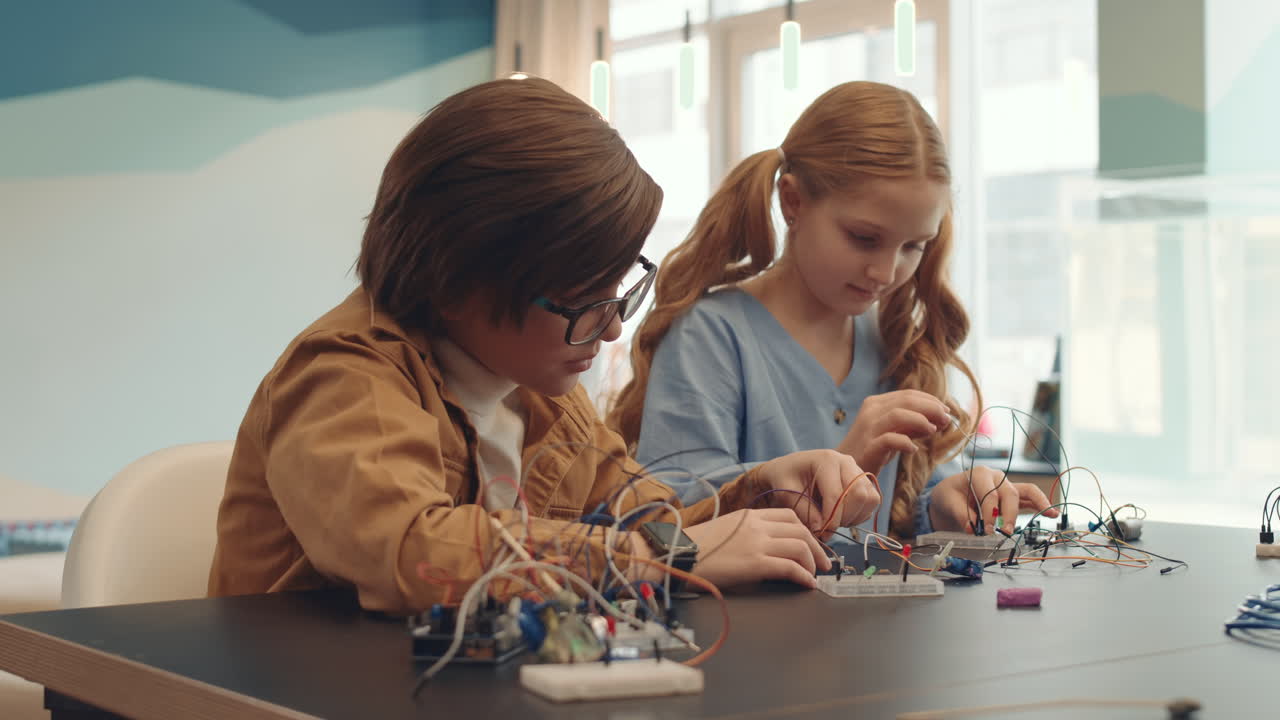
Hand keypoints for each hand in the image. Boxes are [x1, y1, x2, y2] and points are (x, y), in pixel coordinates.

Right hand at [682, 508, 829, 587]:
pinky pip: (791, 567)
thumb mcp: (727, 532)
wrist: (678, 554)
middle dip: (817, 548)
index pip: (790, 516)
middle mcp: (757, 525)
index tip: (812, 545)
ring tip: (815, 575)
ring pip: (800, 546)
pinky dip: (804, 576)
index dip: (806, 531)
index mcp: (749, 515)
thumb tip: (771, 552)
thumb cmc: (697, 548)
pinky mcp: (755, 563)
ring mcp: (757, 543)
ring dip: (813, 563)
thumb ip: (750, 536)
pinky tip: (806, 584)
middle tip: (823, 563)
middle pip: (801, 530)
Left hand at [752, 449, 879, 538]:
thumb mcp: (786, 492)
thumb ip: (803, 511)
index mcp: (826, 460)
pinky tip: (841, 517)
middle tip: (827, 528)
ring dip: (854, 517)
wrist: (789, 469)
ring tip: (833, 521)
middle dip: (845, 517)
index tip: (821, 534)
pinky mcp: (863, 481)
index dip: (831, 519)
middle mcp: (846, 461)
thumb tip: (821, 530)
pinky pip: (872, 502)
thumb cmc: (785, 477)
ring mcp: (857, 470)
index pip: (837, 494)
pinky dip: (859, 515)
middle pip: (860, 495)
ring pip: (870, 499)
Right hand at [836, 390, 953, 474]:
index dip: (930, 400)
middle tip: (946, 419)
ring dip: (920, 420)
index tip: (946, 411)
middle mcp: (871, 411)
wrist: (847, 469)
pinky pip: (889, 439)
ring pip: (898, 414)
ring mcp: (869, 428)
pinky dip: (905, 442)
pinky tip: (913, 449)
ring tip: (933, 430)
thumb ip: (914, 425)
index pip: (908, 394)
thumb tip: (941, 419)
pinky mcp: (868, 446)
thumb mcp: (895, 432)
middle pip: (906, 400)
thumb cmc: (873, 449)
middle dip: (930, 408)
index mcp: (877, 403)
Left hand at [926, 466, 1058, 533]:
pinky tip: (1053, 513)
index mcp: (980, 474)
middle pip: (1010, 494)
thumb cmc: (950, 495)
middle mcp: (996, 478)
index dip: (989, 513)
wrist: (951, 495)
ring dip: (1038, 503)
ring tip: (1051, 514)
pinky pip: (1030, 498)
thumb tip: (973, 529)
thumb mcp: (947, 502)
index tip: (985, 530)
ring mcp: (1006, 486)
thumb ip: (961, 514)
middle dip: (1009, 514)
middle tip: (1004, 533)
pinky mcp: (1013, 497)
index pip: (990, 494)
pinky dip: (1041, 505)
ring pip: (1026, 492)